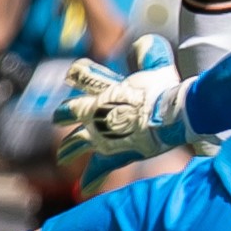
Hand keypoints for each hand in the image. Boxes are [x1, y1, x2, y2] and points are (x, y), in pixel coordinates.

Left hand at [54, 35, 205, 186]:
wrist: (172, 115)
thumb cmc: (167, 90)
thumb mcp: (158, 65)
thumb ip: (149, 53)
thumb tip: (142, 43)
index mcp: (107, 88)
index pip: (84, 75)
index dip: (79, 74)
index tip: (71, 74)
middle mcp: (98, 111)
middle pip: (72, 111)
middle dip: (65, 114)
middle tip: (58, 117)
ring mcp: (103, 134)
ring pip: (76, 142)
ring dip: (69, 148)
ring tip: (61, 156)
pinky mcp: (113, 154)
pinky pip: (99, 168)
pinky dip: (92, 178)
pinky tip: (83, 187)